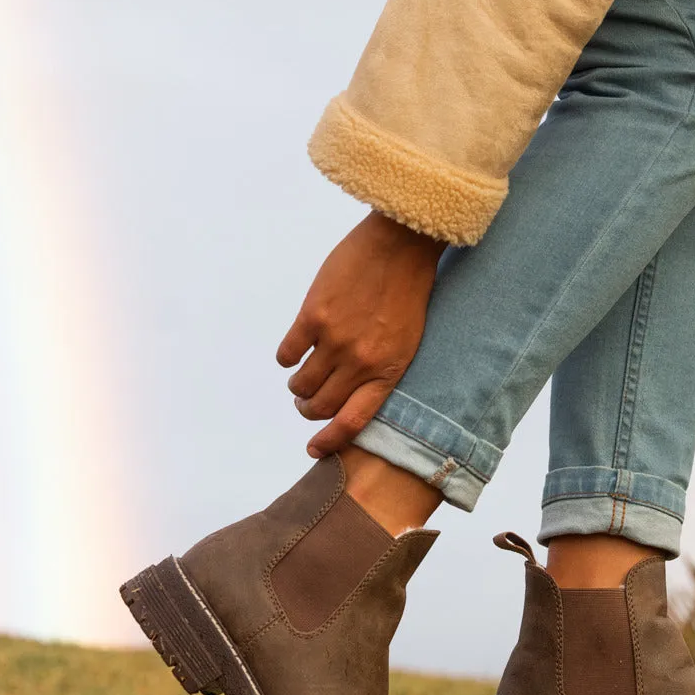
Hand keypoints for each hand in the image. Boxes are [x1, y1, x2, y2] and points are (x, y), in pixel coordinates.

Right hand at [277, 213, 445, 458]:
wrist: (401, 245)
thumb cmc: (408, 292)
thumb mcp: (407, 341)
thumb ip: (380, 368)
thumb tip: (350, 391)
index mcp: (388, 371)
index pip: (354, 421)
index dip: (330, 441)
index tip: (314, 450)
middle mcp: (361, 362)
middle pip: (320, 406)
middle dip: (309, 409)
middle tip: (306, 401)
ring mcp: (335, 340)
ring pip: (301, 384)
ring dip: (297, 386)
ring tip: (301, 377)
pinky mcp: (313, 316)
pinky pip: (287, 354)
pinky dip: (286, 358)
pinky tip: (293, 351)